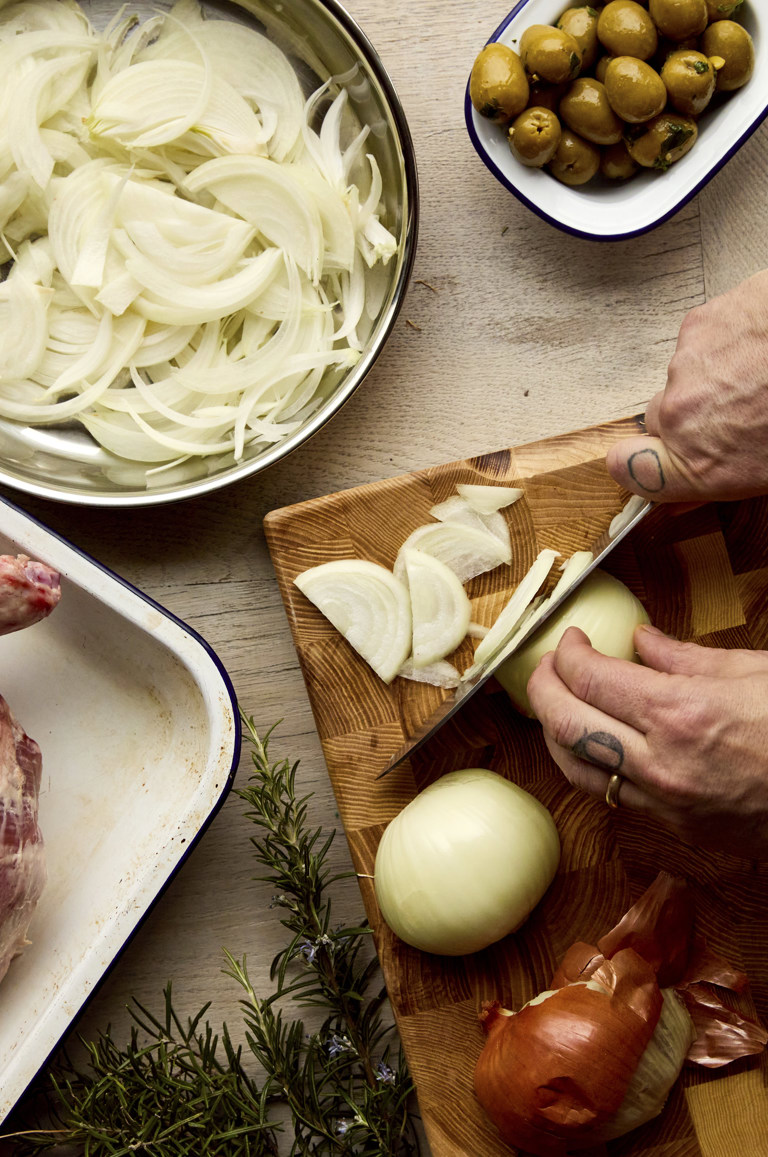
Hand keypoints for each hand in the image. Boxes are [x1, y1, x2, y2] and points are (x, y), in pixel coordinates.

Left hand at [526, 624, 767, 860]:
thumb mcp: (753, 672)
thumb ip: (684, 657)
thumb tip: (640, 640)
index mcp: (681, 713)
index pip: (589, 678)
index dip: (567, 654)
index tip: (570, 640)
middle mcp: (662, 762)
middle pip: (564, 725)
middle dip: (542, 689)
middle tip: (548, 666)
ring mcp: (665, 801)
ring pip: (574, 769)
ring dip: (554, 732)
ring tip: (559, 703)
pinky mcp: (675, 827)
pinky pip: (611, 794)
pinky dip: (589, 764)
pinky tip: (595, 742)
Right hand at [607, 269, 767, 503]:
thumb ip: (725, 483)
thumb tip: (685, 499)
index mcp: (702, 464)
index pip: (627, 471)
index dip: (638, 465)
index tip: (653, 463)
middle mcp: (683, 415)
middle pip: (662, 419)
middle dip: (696, 417)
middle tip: (748, 411)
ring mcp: (688, 364)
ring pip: (688, 376)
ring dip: (720, 376)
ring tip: (767, 373)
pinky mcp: (703, 321)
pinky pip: (705, 339)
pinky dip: (731, 341)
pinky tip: (766, 344)